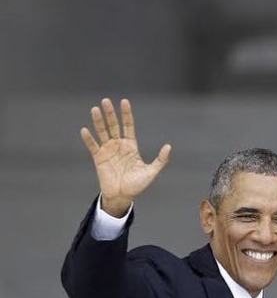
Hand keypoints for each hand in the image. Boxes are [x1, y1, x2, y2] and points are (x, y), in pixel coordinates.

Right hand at [80, 98, 170, 216]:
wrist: (123, 197)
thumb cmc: (137, 185)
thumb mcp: (151, 172)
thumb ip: (160, 160)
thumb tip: (169, 146)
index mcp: (131, 146)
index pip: (128, 126)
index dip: (126, 115)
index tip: (124, 102)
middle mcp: (118, 145)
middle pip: (114, 126)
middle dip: (111, 114)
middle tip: (106, 101)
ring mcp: (108, 150)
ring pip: (102, 132)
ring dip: (99, 121)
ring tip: (96, 109)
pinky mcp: (99, 158)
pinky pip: (93, 146)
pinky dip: (89, 139)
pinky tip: (85, 130)